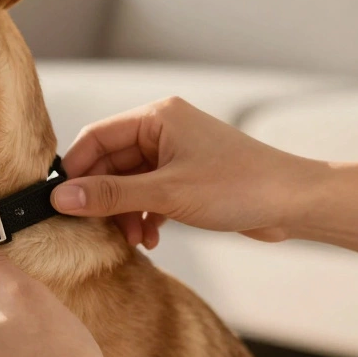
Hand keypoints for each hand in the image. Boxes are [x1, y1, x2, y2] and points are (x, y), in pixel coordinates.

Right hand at [51, 97, 323, 246]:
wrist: (295, 203)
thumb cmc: (239, 186)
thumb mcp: (167, 193)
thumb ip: (110, 196)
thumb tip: (61, 199)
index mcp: (156, 116)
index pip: (95, 137)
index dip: (75, 171)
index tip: (61, 204)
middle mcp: (162, 129)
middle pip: (109, 163)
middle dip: (103, 199)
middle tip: (97, 231)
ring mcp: (175, 154)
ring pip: (128, 183)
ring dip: (123, 213)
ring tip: (132, 240)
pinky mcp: (186, 178)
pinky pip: (148, 195)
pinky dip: (143, 216)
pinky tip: (150, 238)